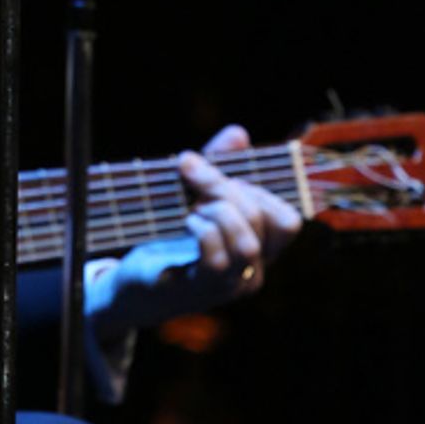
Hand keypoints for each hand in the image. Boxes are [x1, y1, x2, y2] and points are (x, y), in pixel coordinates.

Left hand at [178, 126, 302, 295]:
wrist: (136, 281)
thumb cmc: (171, 236)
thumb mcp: (194, 194)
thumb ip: (218, 163)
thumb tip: (239, 133)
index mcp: (259, 247)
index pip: (288, 222)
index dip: (262, 191)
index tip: (228, 177)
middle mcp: (253, 270)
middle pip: (262, 221)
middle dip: (225, 186)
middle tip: (192, 173)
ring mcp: (230, 284)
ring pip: (247, 244)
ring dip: (217, 212)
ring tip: (192, 206)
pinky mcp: (202, 290)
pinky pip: (217, 261)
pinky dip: (202, 231)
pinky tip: (186, 223)